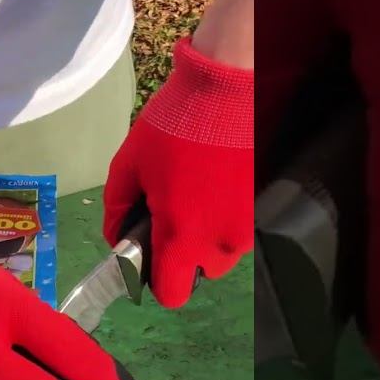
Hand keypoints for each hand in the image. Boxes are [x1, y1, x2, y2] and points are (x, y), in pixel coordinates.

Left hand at [102, 35, 254, 308]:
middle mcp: (220, 242)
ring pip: (221, 253)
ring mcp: (247, 227)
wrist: (230, 85)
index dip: (155, 281)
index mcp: (182, 234)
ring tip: (195, 193)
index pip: (171, 294)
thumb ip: (117, 208)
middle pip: (198, 273)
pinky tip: (215, 184)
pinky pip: (237, 229)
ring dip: (205, 236)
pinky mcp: (262, 208)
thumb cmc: (175, 124)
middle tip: (170, 213)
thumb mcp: (129, 162)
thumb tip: (117, 237)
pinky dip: (224, 217)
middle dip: (182, 253)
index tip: (148, 257)